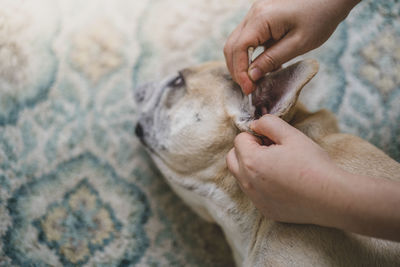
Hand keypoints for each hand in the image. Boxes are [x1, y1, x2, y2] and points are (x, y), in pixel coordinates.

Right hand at [224, 0, 359, 93]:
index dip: (240, 72)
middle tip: (248, 88)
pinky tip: (262, 66)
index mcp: (261, 19)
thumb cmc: (321, 15)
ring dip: (241, 63)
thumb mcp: (298, 43)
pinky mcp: (262, 16)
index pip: (238, 49)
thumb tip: (251, 76)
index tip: (249, 89)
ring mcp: (256, 13)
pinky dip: (250, 54)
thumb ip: (272, 60)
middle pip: (232, 45)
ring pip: (237, 42)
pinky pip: (249, 38)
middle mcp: (253, 13)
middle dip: (236, 69)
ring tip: (253, 80)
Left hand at [226, 115, 399, 240]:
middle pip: (232, 158)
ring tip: (276, 165)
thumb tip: (254, 125)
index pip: (239, 139)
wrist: (332, 198)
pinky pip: (253, 193)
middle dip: (246, 150)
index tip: (273, 140)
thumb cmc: (312, 164)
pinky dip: (260, 184)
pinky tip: (282, 183)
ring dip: (251, 166)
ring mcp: (255, 198)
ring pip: (241, 176)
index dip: (256, 135)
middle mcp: (247, 182)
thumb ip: (268, 123)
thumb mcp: (291, 135)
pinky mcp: (264, 210)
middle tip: (270, 149)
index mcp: (251, 161)